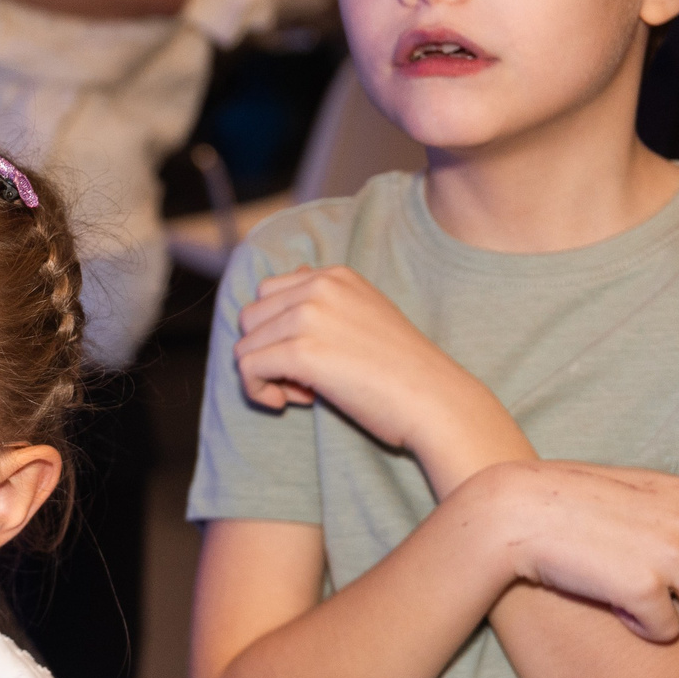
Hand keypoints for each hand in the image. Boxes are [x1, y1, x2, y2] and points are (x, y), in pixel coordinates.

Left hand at [233, 266, 517, 484]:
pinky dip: (258, 392)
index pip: (268, 294)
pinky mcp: (302, 351)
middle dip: (267, 351)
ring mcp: (310, 316)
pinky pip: (247, 369)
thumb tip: (289, 285)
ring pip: (244, 346)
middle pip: (250, 318)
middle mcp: (319, 286)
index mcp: (334, 275)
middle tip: (304, 379)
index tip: (309, 358)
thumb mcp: (363, 316)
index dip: (277, 331)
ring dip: (265, 375)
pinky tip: (288, 402)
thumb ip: (325, 301)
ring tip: (305, 392)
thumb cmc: (400, 371)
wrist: (434, 400)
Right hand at [479, 459, 678, 641]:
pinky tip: (614, 602)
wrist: (518, 512)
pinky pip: (667, 632)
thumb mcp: (653, 497)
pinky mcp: (643, 586)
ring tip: (638, 593)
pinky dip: (641, 627)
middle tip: (661, 587)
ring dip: (677, 618)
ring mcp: (673, 555)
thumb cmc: (584, 509)